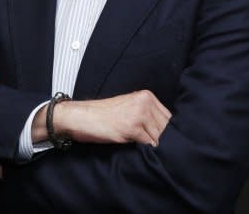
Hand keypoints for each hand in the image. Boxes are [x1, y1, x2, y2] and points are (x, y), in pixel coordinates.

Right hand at [35, 90, 171, 146]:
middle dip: (163, 140)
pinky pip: (149, 144)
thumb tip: (163, 133)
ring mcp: (139, 114)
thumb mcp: (127, 108)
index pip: (169, 117)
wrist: (78, 117)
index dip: (168, 132)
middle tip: (158, 151)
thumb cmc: (100, 116)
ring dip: (155, 147)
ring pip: (160, 137)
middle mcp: (145, 102)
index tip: (163, 142)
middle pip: (168, 127)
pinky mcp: (132, 128)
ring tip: (147, 152)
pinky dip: (147, 152)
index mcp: (146, 96)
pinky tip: (140, 153)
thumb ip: (146, 115)